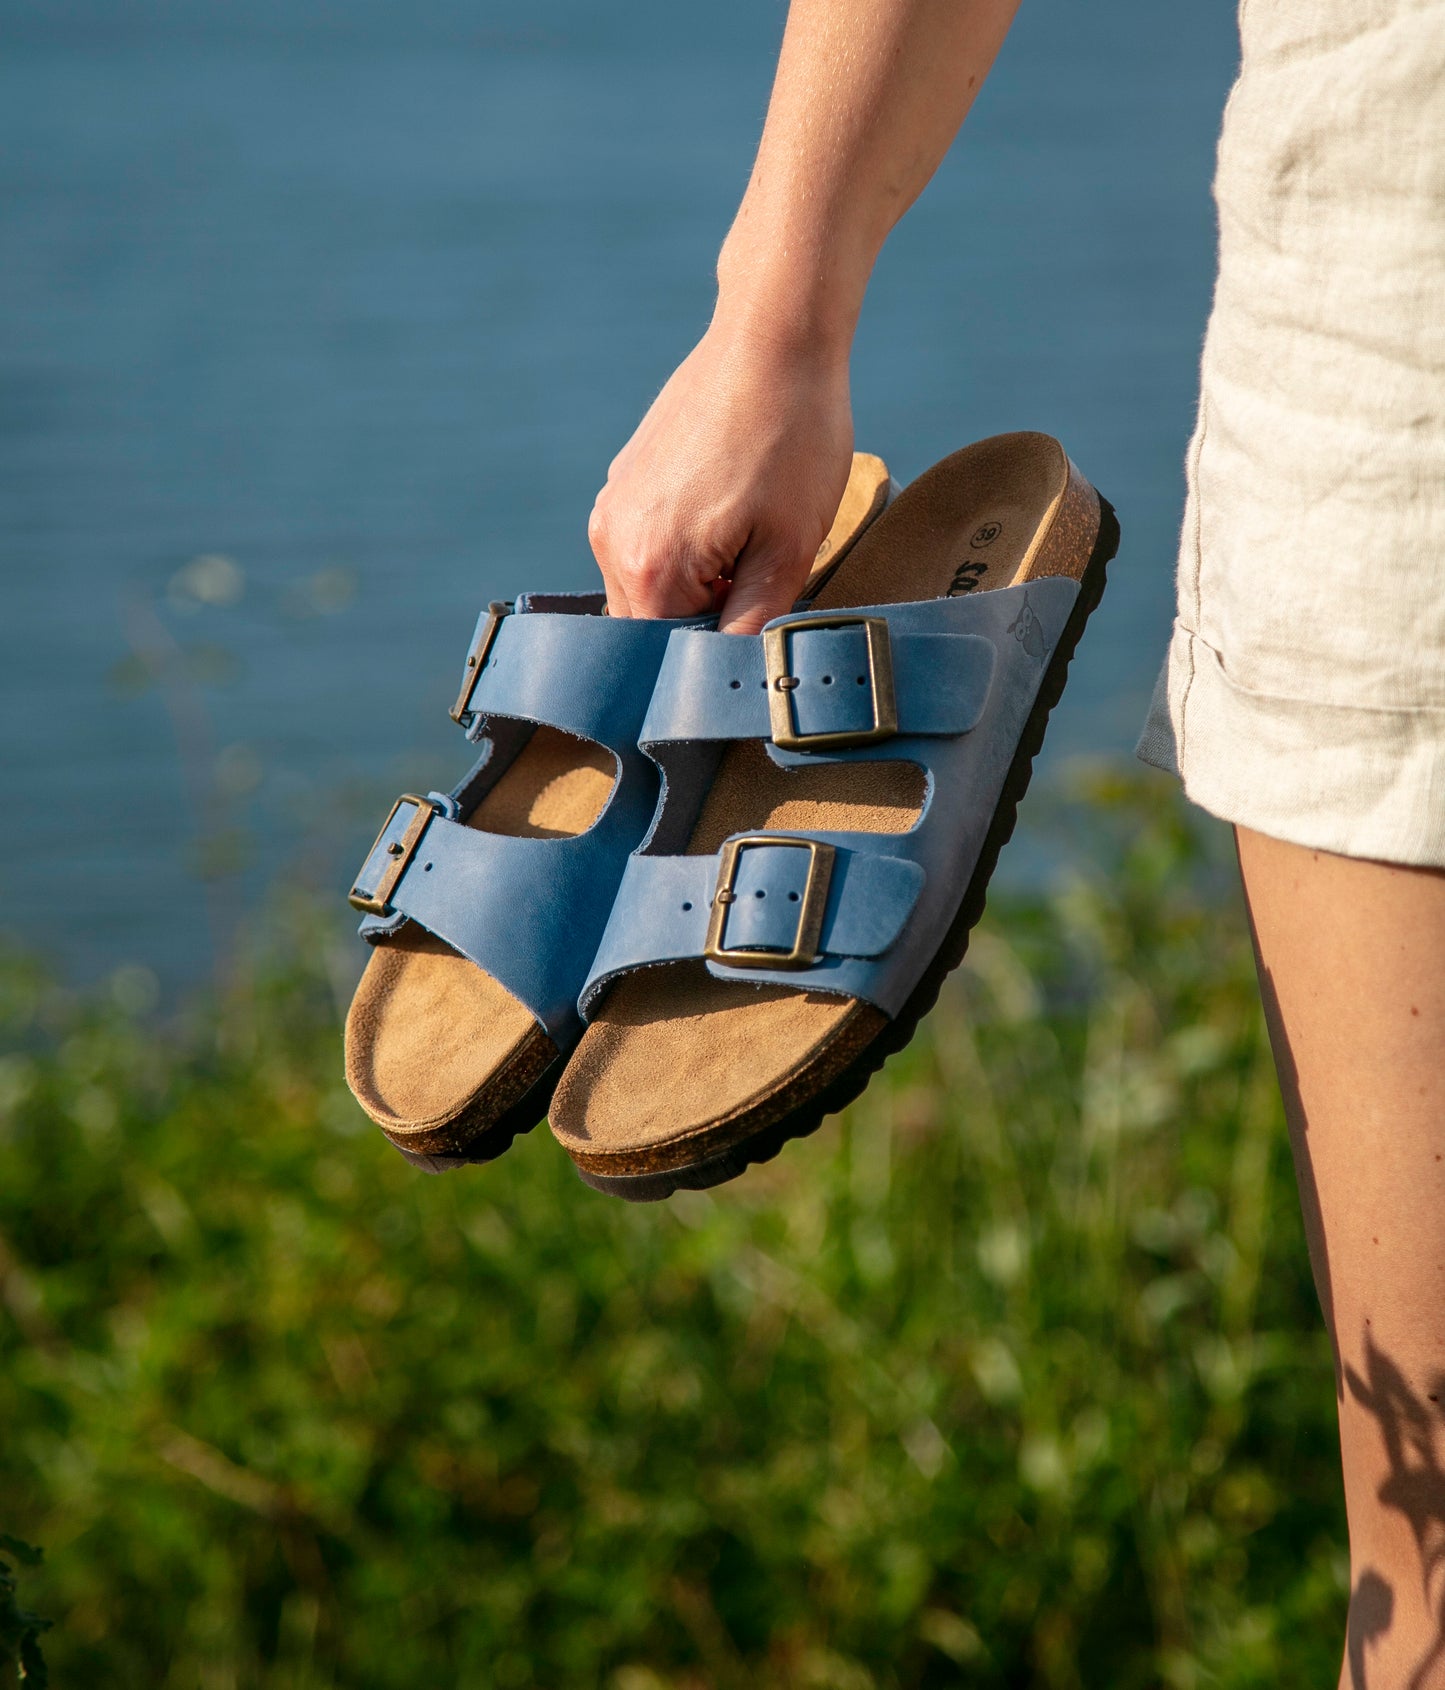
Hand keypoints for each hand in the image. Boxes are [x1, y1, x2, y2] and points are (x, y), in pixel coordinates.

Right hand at [588, 315, 853, 634]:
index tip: (756, 643)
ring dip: (698, 587)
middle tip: (763, 588)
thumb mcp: (790, 549)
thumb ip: (755, 625)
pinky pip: (647, 546)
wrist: (773, 339)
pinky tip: (733, 512)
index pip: (667, 660)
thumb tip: (740, 678)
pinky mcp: (624, 481)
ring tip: (751, 542)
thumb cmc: (792, 438)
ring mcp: (612, 506)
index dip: (714, 662)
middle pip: (651, 629)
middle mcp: (611, 541)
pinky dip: (687, 551)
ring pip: (650, 589)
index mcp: (648, 567)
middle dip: (705, 623)